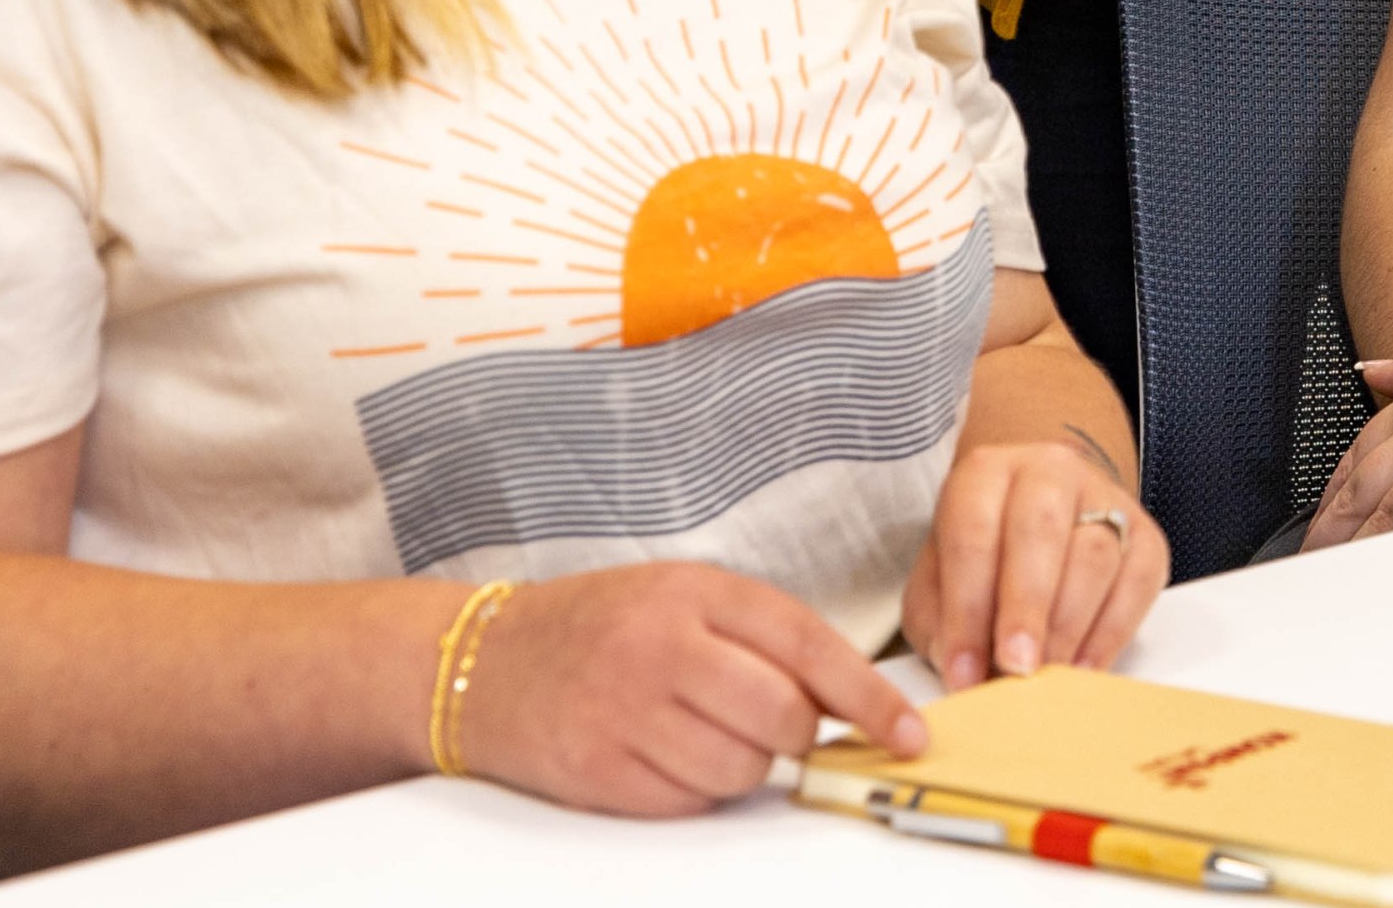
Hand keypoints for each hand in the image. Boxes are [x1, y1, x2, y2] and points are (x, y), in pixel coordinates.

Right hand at [446, 560, 924, 816]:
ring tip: (707, 734)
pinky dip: (698, 791)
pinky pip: (689, 801)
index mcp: (694, 592)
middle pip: (781, 714)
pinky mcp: (599, 770)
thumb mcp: (683, 597)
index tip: (908, 731)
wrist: (484, 662)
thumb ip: (761, 636)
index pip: (807, 644)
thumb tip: (847, 700)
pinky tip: (669, 757)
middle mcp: (661, 647)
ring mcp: (626, 711)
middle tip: (783, 729)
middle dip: (800, 735)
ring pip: (741, 766)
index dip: (868, 695)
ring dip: (747, 765)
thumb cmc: (601, 627)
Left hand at [901, 436, 1168, 691]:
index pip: (972, 534)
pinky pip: (1138, 580)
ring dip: (1069, 626)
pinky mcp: (1145, 532)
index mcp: (984, 475)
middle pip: (1041, 531)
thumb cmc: (982, 556)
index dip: (966, 608)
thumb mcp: (938, 580)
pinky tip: (1084, 667)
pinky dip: (1112, 632)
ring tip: (1046, 675)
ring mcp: (1104, 496)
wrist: (1039, 511)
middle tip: (1017, 667)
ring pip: (1096, 555)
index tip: (965, 671)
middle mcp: (1048, 472)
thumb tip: (965, 671)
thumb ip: (941, 621)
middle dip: (1027, 608)